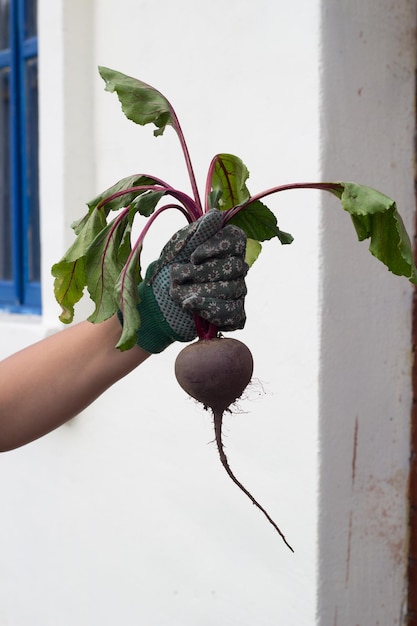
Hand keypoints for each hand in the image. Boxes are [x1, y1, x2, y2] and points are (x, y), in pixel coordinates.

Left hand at [135, 209, 247, 352]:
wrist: (157, 299)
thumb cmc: (171, 267)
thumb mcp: (180, 246)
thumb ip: (198, 231)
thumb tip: (215, 215)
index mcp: (226, 247)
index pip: (237, 240)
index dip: (216, 247)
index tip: (193, 256)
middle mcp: (236, 268)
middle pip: (234, 267)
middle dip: (202, 273)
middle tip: (178, 276)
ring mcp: (236, 292)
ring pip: (232, 290)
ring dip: (201, 291)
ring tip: (179, 293)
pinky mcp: (232, 314)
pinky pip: (234, 313)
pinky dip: (212, 310)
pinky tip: (193, 306)